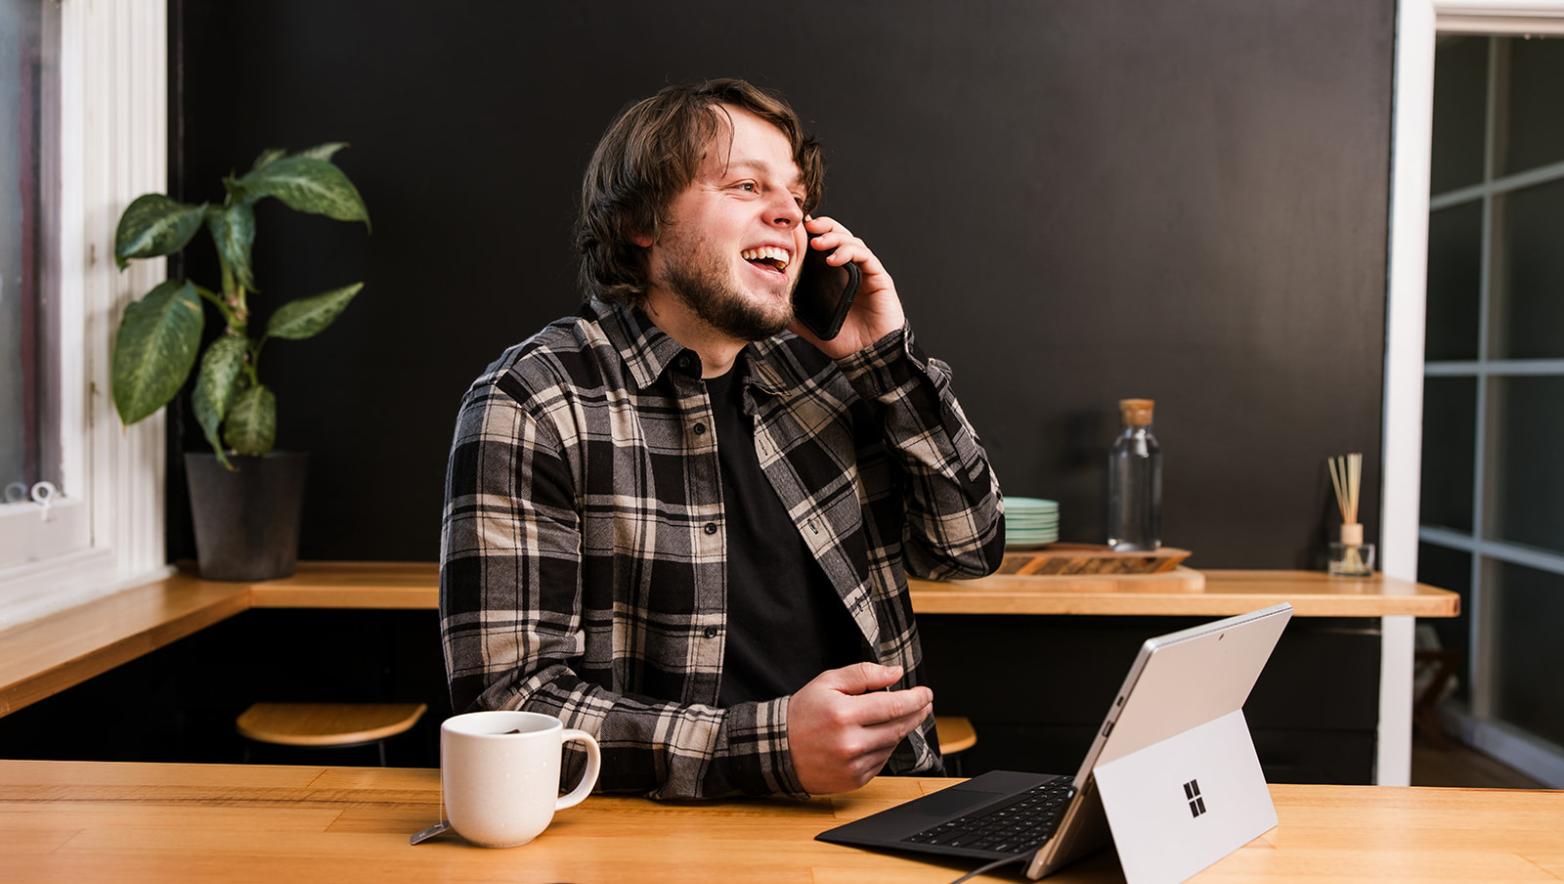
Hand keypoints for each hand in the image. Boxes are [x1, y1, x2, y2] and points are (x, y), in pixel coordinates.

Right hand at [786, 662, 933, 794]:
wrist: (778, 749)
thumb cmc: (803, 712)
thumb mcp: (827, 681)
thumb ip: (863, 673)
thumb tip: (896, 673)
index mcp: (844, 714)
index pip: (894, 705)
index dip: (916, 699)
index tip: (926, 693)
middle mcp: (850, 742)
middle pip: (899, 727)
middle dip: (917, 713)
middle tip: (924, 704)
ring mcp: (853, 764)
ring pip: (892, 744)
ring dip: (900, 730)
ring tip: (898, 717)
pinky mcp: (854, 780)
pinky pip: (882, 761)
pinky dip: (885, 747)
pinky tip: (878, 736)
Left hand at [789, 215, 905, 358]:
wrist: (868, 356)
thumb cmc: (845, 340)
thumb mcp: (809, 325)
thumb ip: (792, 312)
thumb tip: (769, 305)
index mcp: (836, 275)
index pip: (825, 244)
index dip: (812, 233)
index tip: (795, 229)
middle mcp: (852, 269)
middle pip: (840, 235)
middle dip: (824, 226)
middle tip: (808, 226)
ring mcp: (866, 272)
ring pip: (852, 242)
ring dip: (834, 237)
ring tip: (818, 243)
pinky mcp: (879, 278)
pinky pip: (866, 257)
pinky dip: (849, 253)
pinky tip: (833, 259)